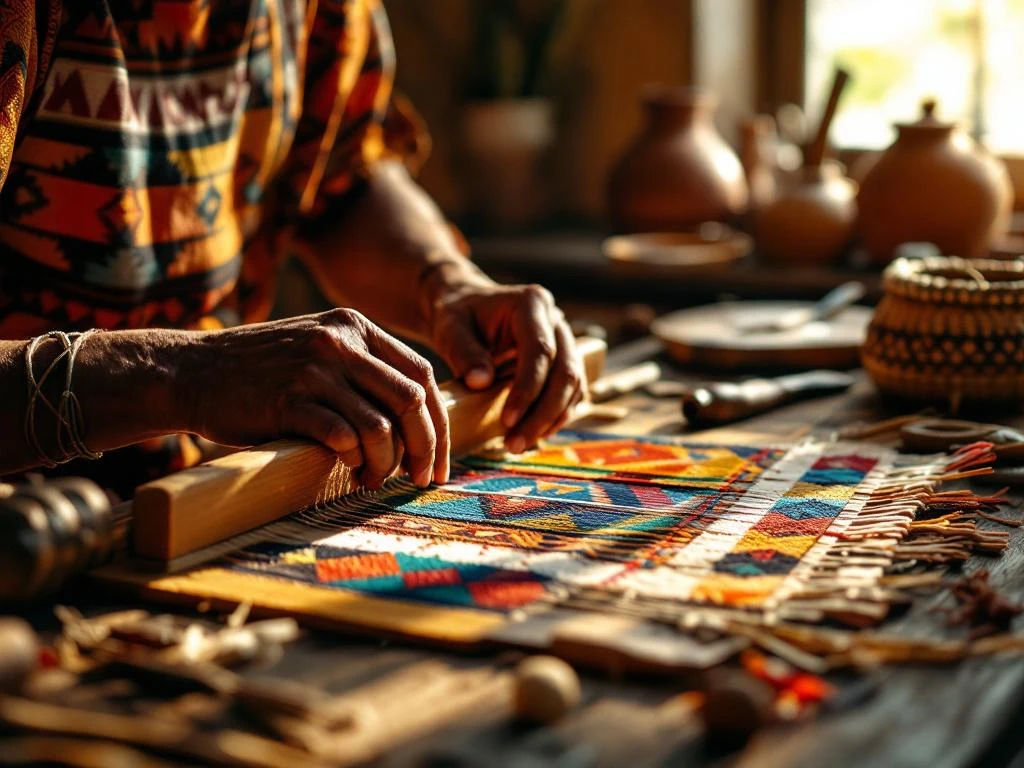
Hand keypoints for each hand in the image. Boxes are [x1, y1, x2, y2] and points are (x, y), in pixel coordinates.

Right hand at [183, 309, 448, 488]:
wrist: (189, 371)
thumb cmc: (261, 372)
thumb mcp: (318, 350)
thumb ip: (364, 369)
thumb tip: (418, 418)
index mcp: (354, 327)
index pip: (421, 374)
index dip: (438, 422)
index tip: (438, 460)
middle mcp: (340, 341)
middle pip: (411, 400)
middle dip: (425, 447)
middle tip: (420, 479)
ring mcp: (313, 368)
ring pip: (380, 425)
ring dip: (386, 462)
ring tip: (372, 478)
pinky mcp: (287, 400)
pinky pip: (342, 437)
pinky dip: (354, 460)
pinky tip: (347, 470)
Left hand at [427, 281, 585, 451]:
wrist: (466, 307)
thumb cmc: (457, 316)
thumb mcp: (450, 328)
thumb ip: (463, 352)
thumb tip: (481, 382)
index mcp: (531, 304)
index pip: (541, 351)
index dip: (528, 389)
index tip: (507, 420)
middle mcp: (555, 320)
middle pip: (566, 372)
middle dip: (543, 413)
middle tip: (514, 443)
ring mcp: (565, 340)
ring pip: (574, 386)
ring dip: (551, 420)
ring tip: (518, 444)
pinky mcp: (565, 361)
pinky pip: (571, 393)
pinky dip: (555, 417)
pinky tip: (531, 434)